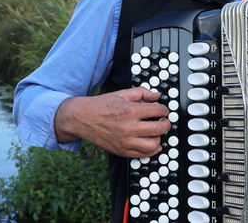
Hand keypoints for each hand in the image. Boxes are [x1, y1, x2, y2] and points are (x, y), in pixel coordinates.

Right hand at [55, 88, 170, 157]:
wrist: (81, 118)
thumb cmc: (100, 105)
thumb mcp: (121, 94)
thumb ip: (141, 93)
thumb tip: (157, 96)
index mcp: (130, 110)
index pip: (157, 111)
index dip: (164, 110)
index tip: (164, 111)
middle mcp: (128, 127)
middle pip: (159, 129)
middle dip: (166, 124)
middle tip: (165, 121)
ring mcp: (125, 141)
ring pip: (153, 145)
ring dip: (160, 138)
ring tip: (157, 133)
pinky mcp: (121, 151)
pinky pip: (142, 155)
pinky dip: (151, 150)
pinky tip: (153, 144)